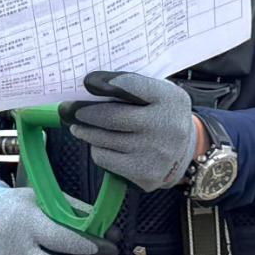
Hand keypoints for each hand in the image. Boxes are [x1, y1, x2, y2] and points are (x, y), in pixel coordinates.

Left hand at [62, 70, 199, 191]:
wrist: (187, 153)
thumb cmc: (162, 115)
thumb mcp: (159, 93)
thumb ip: (133, 86)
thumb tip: (91, 84)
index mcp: (169, 98)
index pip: (131, 84)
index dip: (105, 82)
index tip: (87, 82)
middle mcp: (164, 125)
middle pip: (111, 116)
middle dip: (83, 112)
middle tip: (67, 109)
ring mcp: (154, 152)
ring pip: (103, 139)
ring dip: (84, 131)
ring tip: (77, 126)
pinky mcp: (144, 173)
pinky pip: (105, 158)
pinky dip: (97, 150)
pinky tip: (99, 144)